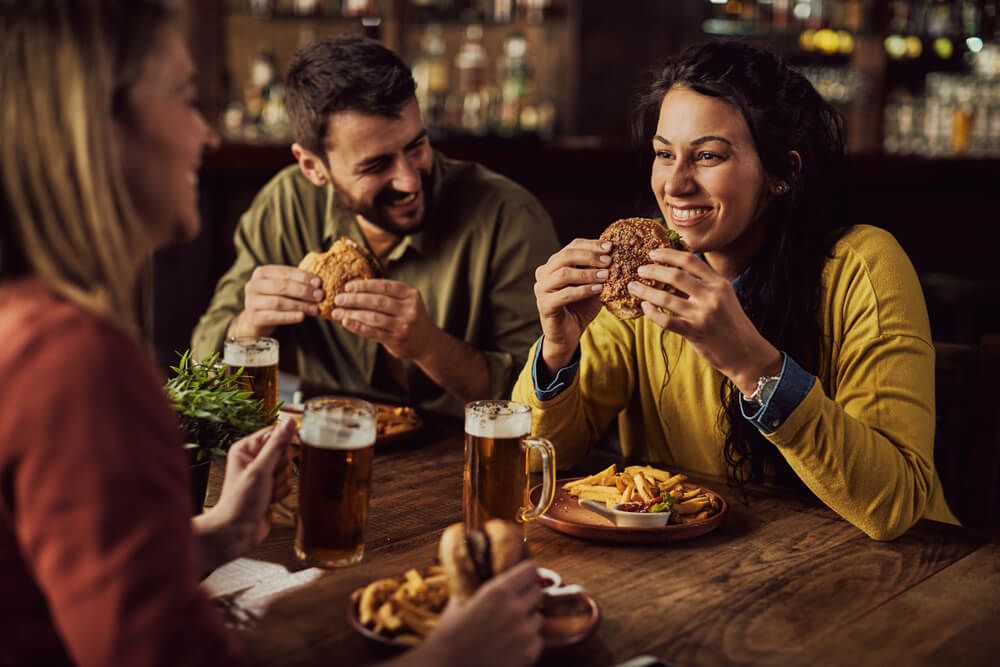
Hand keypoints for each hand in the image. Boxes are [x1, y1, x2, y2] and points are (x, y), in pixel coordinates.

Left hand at [204, 419, 294, 561]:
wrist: (237, 532)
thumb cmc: (240, 501)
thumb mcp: (260, 469)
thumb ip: (277, 445)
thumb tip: (289, 422)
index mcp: (246, 448)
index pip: (275, 435)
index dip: (280, 448)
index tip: (274, 461)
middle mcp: (254, 459)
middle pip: (285, 453)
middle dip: (279, 469)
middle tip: (266, 480)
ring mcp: (263, 475)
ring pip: (288, 470)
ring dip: (280, 484)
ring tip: (265, 493)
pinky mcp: (271, 488)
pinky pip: (288, 483)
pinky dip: (281, 493)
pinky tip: (268, 500)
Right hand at [231, 265, 323, 336]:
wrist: (258, 319)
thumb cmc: (276, 298)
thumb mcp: (283, 285)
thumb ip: (297, 279)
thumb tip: (319, 271)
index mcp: (261, 272)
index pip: (285, 273)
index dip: (303, 277)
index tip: (319, 282)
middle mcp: (253, 285)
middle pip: (281, 286)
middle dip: (303, 291)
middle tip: (319, 296)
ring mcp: (251, 302)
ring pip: (278, 302)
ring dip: (300, 305)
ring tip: (315, 309)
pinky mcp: (253, 318)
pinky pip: (274, 317)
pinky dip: (289, 317)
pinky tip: (302, 317)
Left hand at [331, 279, 434, 360]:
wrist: (425, 341)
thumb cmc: (408, 316)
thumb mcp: (405, 300)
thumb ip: (387, 293)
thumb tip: (354, 288)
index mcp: (411, 294)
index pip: (384, 286)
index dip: (364, 286)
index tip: (348, 287)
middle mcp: (410, 309)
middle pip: (377, 301)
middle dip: (354, 299)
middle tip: (338, 299)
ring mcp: (403, 325)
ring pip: (373, 317)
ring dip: (352, 314)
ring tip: (337, 312)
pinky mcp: (396, 340)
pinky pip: (373, 332)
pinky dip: (357, 327)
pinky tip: (346, 322)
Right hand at [400, 560, 543, 666]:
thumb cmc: (448, 636)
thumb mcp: (459, 604)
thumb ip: (476, 592)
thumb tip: (480, 586)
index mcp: (498, 591)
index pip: (530, 570)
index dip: (526, 574)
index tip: (523, 579)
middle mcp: (515, 608)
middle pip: (537, 592)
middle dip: (527, 597)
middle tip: (514, 605)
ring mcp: (524, 632)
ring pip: (538, 617)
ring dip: (527, 621)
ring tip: (508, 629)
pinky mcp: (528, 653)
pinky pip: (537, 640)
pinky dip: (527, 642)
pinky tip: (510, 646)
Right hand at [533, 238, 610, 371]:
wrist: (569, 334)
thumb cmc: (580, 307)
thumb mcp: (592, 285)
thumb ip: (598, 271)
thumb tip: (617, 255)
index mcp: (554, 264)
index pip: (572, 246)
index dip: (591, 244)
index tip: (610, 246)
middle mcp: (544, 273)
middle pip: (566, 256)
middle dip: (590, 256)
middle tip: (609, 260)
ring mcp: (541, 289)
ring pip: (563, 274)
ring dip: (587, 274)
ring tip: (606, 276)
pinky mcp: (544, 305)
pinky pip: (565, 294)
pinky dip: (583, 290)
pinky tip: (598, 289)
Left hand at [630, 247, 781, 393]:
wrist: (746, 353)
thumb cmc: (731, 323)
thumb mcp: (724, 297)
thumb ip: (704, 284)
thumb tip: (674, 270)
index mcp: (719, 283)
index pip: (690, 260)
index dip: (668, 254)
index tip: (653, 253)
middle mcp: (711, 296)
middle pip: (675, 275)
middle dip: (653, 270)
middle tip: (640, 270)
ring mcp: (702, 314)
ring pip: (665, 297)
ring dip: (645, 291)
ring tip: (633, 287)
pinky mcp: (694, 332)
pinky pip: (665, 320)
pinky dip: (651, 313)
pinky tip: (644, 307)